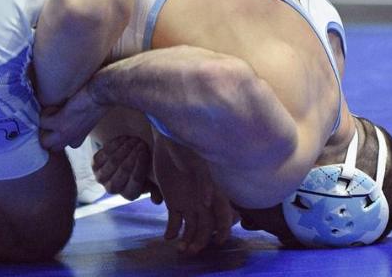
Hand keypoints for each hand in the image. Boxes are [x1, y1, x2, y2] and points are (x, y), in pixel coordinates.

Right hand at [38, 84, 105, 150]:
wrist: (102, 94)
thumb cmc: (99, 101)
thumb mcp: (88, 119)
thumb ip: (78, 124)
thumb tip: (70, 116)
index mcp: (78, 138)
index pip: (60, 146)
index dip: (55, 135)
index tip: (55, 125)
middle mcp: (71, 138)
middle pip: (49, 146)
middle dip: (46, 133)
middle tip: (50, 119)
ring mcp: (64, 132)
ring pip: (43, 140)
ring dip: (43, 126)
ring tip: (51, 113)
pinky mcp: (59, 122)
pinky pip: (42, 122)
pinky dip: (45, 112)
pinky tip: (55, 105)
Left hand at [92, 136, 160, 200]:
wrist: (126, 160)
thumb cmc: (143, 169)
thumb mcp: (152, 179)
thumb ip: (157, 188)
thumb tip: (156, 201)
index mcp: (130, 194)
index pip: (135, 181)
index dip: (140, 166)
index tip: (146, 152)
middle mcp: (113, 189)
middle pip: (123, 170)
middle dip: (133, 155)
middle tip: (141, 143)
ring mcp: (102, 177)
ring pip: (113, 161)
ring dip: (125, 148)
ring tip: (134, 139)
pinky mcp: (95, 165)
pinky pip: (104, 153)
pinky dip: (115, 144)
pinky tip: (125, 138)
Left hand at [153, 138, 236, 254]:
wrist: (168, 140)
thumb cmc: (186, 149)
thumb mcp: (197, 164)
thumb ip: (204, 182)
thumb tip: (207, 202)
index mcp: (212, 191)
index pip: (223, 214)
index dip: (223, 228)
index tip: (219, 241)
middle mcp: (202, 200)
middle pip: (206, 226)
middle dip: (201, 240)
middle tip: (192, 250)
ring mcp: (188, 202)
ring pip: (191, 228)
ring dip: (187, 240)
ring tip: (180, 248)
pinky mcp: (173, 202)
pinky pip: (174, 221)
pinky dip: (172, 231)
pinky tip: (167, 236)